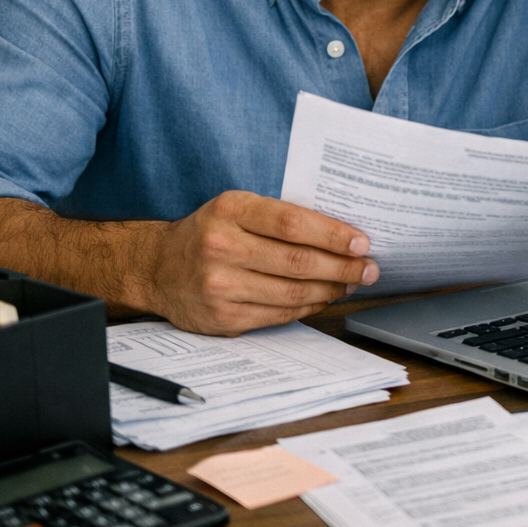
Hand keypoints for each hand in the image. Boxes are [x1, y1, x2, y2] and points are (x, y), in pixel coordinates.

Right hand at [143, 189, 377, 334]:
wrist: (158, 267)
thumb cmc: (211, 231)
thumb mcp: (238, 208)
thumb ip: (280, 217)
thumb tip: (340, 235)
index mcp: (230, 210)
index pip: (293, 223)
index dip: (333, 234)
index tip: (362, 242)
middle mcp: (222, 247)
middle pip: (298, 261)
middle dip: (343, 267)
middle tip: (369, 268)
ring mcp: (220, 286)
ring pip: (292, 292)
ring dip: (331, 289)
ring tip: (352, 283)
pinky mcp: (223, 318)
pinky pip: (279, 314)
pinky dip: (309, 306)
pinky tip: (324, 297)